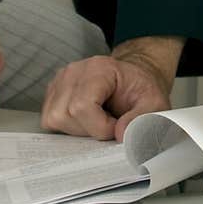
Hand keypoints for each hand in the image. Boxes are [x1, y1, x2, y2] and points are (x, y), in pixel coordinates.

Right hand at [41, 37, 182, 140]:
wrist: (133, 79)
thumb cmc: (140, 90)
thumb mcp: (153, 103)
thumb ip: (141, 118)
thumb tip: (120, 134)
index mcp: (98, 69)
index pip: (82, 107)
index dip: (100, 127)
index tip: (116, 128)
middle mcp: (74, 71)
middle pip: (65, 115)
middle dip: (88, 131)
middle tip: (108, 124)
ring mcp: (60, 81)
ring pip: (53, 119)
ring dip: (76, 130)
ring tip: (97, 122)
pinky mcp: (53, 92)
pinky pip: (49, 119)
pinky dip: (67, 127)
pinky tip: (86, 121)